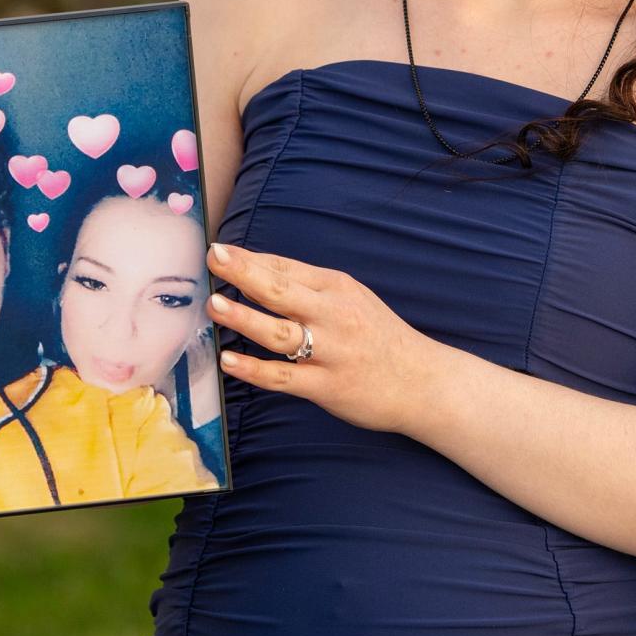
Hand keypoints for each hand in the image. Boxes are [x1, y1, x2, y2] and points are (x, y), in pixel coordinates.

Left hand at [204, 242, 437, 434]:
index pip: (286, 268)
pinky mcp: (327, 386)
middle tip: (213, 258)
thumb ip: (310, 289)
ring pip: (279, 332)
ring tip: (215, 305)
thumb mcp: (352, 300)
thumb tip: (258, 273)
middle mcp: (334, 314)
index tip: (218, 249)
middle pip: (282, 290)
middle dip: (244, 273)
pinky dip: (254, 369)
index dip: (250, 259)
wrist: (422, 381)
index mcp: (338, 288)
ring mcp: (331, 351)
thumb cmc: (380, 338)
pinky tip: (229, 361)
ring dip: (244, 317)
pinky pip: (283, 377)